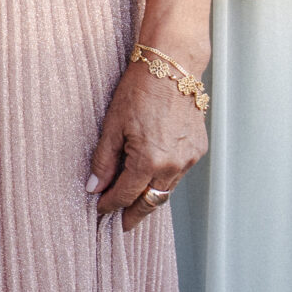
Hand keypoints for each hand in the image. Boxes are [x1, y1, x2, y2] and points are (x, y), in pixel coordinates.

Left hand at [89, 56, 207, 229]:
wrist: (172, 67)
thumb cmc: (139, 90)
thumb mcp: (113, 125)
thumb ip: (104, 160)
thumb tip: (93, 187)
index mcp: (149, 161)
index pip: (126, 194)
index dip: (111, 205)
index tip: (100, 209)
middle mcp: (173, 166)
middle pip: (151, 201)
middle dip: (135, 214)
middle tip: (122, 224)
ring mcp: (189, 159)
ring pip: (167, 190)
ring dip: (150, 198)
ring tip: (134, 204)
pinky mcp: (198, 150)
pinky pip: (179, 174)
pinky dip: (164, 179)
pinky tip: (152, 178)